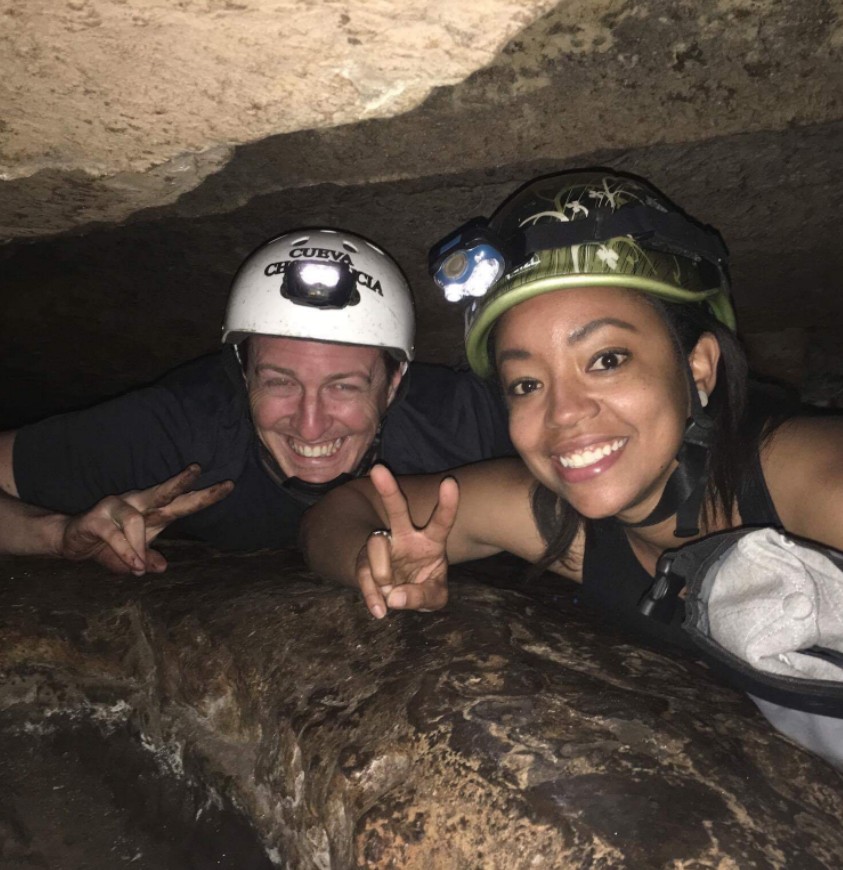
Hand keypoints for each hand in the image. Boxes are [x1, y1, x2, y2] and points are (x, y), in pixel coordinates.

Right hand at [58, 465, 233, 575]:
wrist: (73, 542)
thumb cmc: (110, 545)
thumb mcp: (135, 557)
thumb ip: (149, 558)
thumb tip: (162, 567)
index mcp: (154, 513)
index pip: (183, 502)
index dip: (205, 496)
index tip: (229, 485)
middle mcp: (138, 504)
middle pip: (163, 491)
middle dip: (182, 481)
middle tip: (198, 469)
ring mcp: (117, 507)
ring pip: (136, 520)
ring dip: (138, 547)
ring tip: (138, 568)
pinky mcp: (97, 518)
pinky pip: (115, 534)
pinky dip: (126, 551)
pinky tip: (133, 566)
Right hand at [357, 464, 458, 618]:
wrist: (399, 596)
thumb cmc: (424, 588)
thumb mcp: (434, 597)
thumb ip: (423, 596)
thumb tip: (394, 596)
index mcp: (431, 540)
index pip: (441, 520)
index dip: (447, 503)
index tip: (450, 482)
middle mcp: (405, 537)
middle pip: (397, 510)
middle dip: (388, 489)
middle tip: (378, 469)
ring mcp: (383, 547)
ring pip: (376, 544)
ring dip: (383, 570)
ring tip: (390, 590)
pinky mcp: (366, 563)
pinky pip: (364, 573)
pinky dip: (371, 594)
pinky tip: (379, 609)